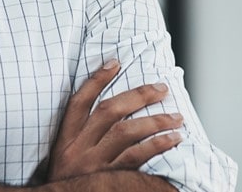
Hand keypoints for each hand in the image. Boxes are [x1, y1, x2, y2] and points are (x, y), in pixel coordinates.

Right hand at [45, 59, 183, 181]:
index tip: (115, 63)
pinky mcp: (109, 180)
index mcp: (65, 140)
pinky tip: (173, 139)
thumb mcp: (64, 158)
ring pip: (125, 133)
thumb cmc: (70, 182)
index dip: (96, 80)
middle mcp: (77, 150)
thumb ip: (83, 137)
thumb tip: (114, 109)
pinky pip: (136, 158)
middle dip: (138, 96)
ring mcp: (93, 166)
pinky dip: (157, 146)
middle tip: (162, 89)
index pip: (78, 102)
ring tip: (177, 117)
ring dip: (155, 121)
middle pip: (108, 112)